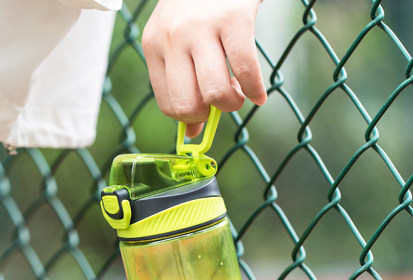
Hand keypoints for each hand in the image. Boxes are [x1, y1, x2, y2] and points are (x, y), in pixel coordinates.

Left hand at [142, 0, 265, 136]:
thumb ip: (181, 85)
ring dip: (233, 106)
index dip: (190, 117)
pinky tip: (259, 95)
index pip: (168, 104)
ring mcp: (201, 28)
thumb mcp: (178, 42)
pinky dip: (256, 91)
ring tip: (239, 96)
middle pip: (187, 105)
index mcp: (154, 47)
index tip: (206, 111)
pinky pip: (246, 72)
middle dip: (209, 115)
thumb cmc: (198, 9)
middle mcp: (172, 38)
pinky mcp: (233, 19)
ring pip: (215, 93)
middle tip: (222, 103)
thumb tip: (192, 134)